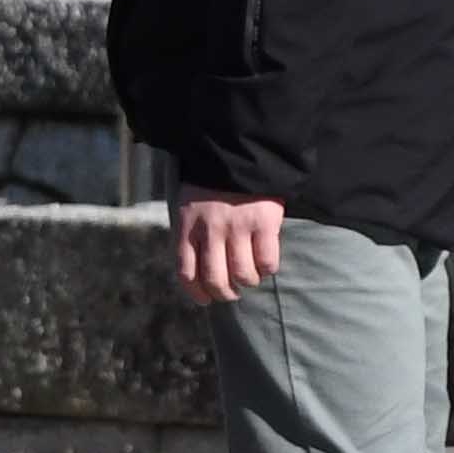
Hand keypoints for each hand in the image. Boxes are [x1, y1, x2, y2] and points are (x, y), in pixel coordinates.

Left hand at [172, 191, 287, 304]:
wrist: (238, 152)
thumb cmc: (212, 183)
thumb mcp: (190, 206)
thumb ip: (191, 234)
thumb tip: (198, 271)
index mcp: (187, 226)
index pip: (186, 272)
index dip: (197, 293)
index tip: (206, 299)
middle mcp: (210, 230)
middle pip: (215, 279)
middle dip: (225, 294)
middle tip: (232, 292)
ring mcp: (237, 227)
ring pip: (242, 275)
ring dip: (248, 282)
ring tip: (251, 276)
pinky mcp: (263, 222)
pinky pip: (267, 261)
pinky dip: (267, 269)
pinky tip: (266, 262)